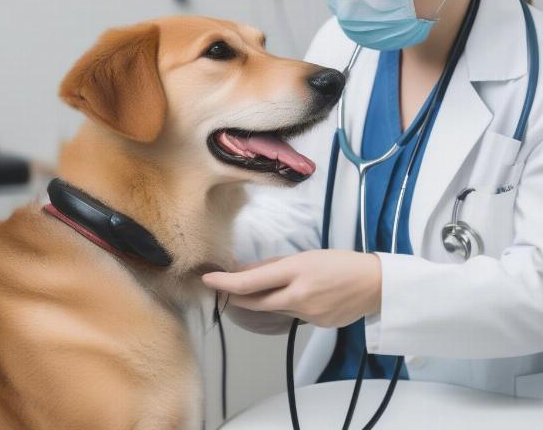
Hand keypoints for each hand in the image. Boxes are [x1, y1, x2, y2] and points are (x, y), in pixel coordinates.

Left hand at [201, 250, 381, 327]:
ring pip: (271, 309)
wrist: (374, 284)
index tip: (208, 280)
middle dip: (234, 296)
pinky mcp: (314, 325)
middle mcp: (299, 295)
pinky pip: (289, 315)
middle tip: (221, 288)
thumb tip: (244, 271)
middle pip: (254, 302)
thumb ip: (273, 266)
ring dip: (258, 300)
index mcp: (296, 271)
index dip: (225, 282)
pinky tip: (293, 296)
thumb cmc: (340, 262)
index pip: (250, 282)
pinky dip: (283, 305)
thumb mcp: (305, 256)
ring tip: (255, 288)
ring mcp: (307, 314)